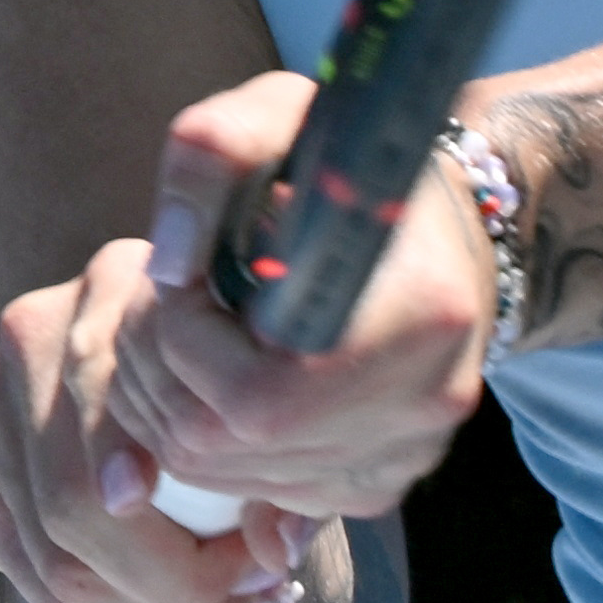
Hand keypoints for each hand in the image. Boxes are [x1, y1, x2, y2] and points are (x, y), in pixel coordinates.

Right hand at [0, 236, 321, 602]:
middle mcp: (32, 333)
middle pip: (74, 504)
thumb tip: (276, 555)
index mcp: (115, 283)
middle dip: (178, 589)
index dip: (176, 503)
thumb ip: (287, 474)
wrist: (175, 353)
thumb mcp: (277, 406)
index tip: (262, 567)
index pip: (123, 414)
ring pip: (51, 562)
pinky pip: (30, 580)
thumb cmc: (249, 379)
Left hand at [103, 69, 499, 525]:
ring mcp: (403, 459)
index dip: (180, 337)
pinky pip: (253, 492)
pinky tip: (216, 373)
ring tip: (180, 332)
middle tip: (159, 304)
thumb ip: (214, 151)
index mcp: (420, 314)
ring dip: (169, 405)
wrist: (445, 230)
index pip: (252, 394)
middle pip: (223, 445)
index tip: (177, 272)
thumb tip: (166, 262)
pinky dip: (209, 440)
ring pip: (224, 477)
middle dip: (157, 370)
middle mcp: (423, 407)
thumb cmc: (352, 162)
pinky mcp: (378, 485)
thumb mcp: (283, 110)